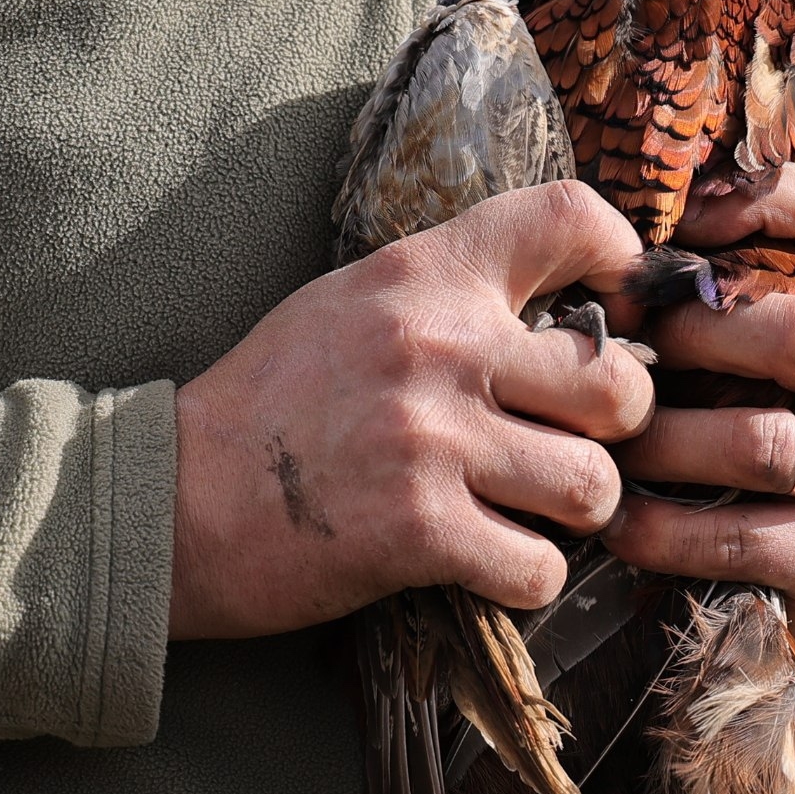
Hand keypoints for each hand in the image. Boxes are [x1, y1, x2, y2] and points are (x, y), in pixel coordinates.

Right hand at [168, 181, 653, 639]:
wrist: (171, 498)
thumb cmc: (273, 401)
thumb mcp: (356, 304)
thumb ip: (453, 292)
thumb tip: (568, 304)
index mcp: (426, 276)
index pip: (566, 216)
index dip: (623, 258)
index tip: (619, 303)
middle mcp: (440, 347)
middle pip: (620, 386)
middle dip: (616, 429)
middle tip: (574, 442)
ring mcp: (433, 440)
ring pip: (594, 486)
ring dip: (573, 513)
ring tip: (528, 509)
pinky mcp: (421, 531)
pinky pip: (541, 567)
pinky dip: (527, 578)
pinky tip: (488, 562)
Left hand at [603, 165, 794, 662]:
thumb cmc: (770, 431)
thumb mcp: (763, 354)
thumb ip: (719, 295)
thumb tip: (609, 238)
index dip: (754, 199)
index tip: (674, 223)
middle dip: (696, 339)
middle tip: (625, 355)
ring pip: (761, 445)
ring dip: (664, 446)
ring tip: (606, 448)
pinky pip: (742, 538)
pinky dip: (664, 532)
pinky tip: (619, 524)